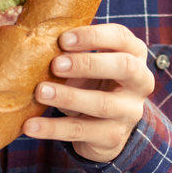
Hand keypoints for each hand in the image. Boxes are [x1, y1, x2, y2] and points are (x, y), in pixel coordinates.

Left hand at [24, 23, 155, 163]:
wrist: (103, 127)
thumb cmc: (92, 81)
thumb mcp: (87, 63)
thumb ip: (71, 51)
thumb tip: (37, 41)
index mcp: (134, 53)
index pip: (121, 37)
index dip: (94, 36)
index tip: (63, 40)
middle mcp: (140, 81)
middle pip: (124, 67)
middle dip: (88, 63)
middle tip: (55, 65)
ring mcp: (129, 111)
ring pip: (102, 104)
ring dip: (68, 96)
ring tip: (40, 92)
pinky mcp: (113, 136)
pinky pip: (81, 131)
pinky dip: (53, 128)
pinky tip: (31, 126)